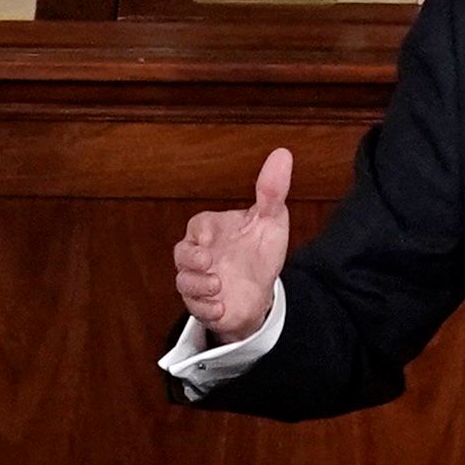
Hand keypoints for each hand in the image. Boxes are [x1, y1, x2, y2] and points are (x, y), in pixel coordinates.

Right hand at [175, 146, 293, 344]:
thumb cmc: (260, 249)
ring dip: (198, 287)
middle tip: (208, 263)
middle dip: (190, 261)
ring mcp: (199, 281)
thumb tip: (283, 154)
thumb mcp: (271, 219)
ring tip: (218, 287)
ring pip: (184, 283)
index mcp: (212, 229)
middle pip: (180, 255)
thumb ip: (272, 190)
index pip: (197, 226)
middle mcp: (201, 255)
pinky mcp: (204, 305)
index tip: (211, 240)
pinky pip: (196, 309)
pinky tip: (221, 307)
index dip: (201, 233)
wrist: (262, 291)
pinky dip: (206, 310)